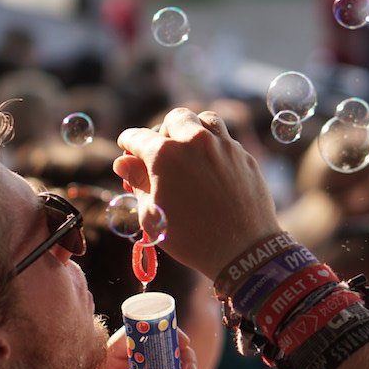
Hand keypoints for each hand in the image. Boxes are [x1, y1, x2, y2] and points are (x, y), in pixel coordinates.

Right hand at [115, 108, 280, 279]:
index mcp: (165, 155)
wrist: (243, 250)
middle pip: (175, 119)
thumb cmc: (190, 238)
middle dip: (164, 131)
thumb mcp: (152, 214)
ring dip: (194, 130)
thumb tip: (123, 163)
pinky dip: (215, 145)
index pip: (137, 137)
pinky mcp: (245, 156)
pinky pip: (226, 139)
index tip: (128, 151)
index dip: (128, 144)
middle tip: (161, 152)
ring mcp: (224, 146)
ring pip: (206, 120)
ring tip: (189, 151)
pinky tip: (211, 166)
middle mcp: (195, 142)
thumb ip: (138, 183)